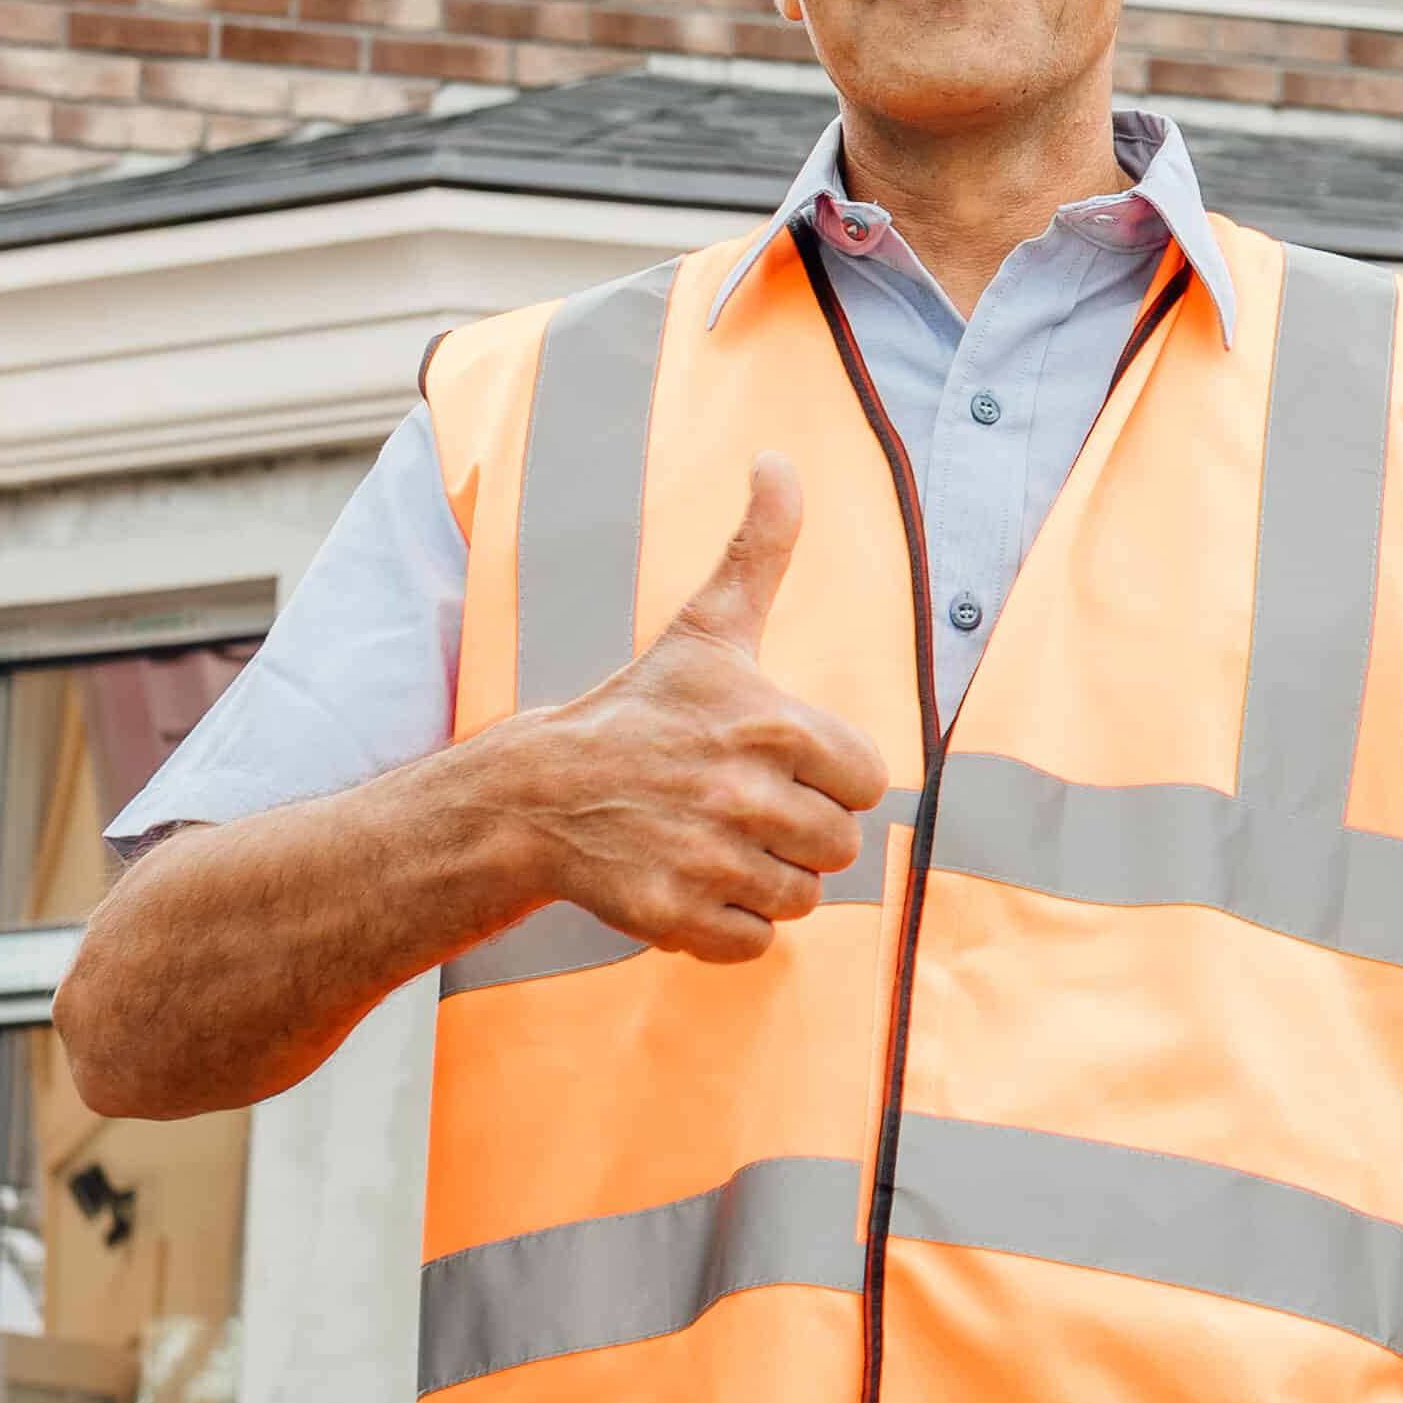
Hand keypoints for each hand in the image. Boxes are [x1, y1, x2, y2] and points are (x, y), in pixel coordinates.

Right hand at [510, 453, 889, 960]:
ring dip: (768, 882)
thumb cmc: (638, 710)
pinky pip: (753, 943)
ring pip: (801, 899)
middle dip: (800, 836)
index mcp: (771, 724)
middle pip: (839, 847)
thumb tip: (778, 458)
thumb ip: (759, 547)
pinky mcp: (676, 918)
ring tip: (718, 846)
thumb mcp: (707, 627)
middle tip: (744, 810)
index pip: (865, 781)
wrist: (537, 793)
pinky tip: (695, 886)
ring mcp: (710, 861)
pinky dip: (730, 927)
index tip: (781, 764)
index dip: (829, 778)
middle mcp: (746, 795)